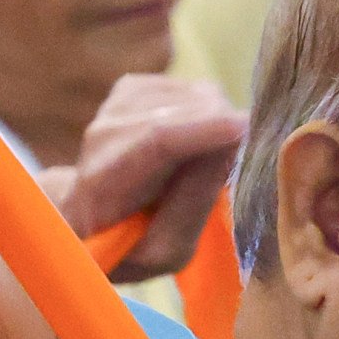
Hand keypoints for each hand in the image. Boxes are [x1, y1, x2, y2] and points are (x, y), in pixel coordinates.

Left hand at [50, 74, 243, 279]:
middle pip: (181, 111)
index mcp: (103, 183)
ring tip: (210, 162)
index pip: (155, 141)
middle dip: (224, 127)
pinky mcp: (131, 88)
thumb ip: (194, 203)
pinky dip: (206, 112)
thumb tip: (231, 147)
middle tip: (242, 161)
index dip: (204, 129)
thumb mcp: (166, 250)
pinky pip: (191, 90)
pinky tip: (196, 141)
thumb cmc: (132, 244)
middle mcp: (103, 134)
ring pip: (193, 95)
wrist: (91, 219)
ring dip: (217, 123)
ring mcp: (114, 105)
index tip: (246, 127)